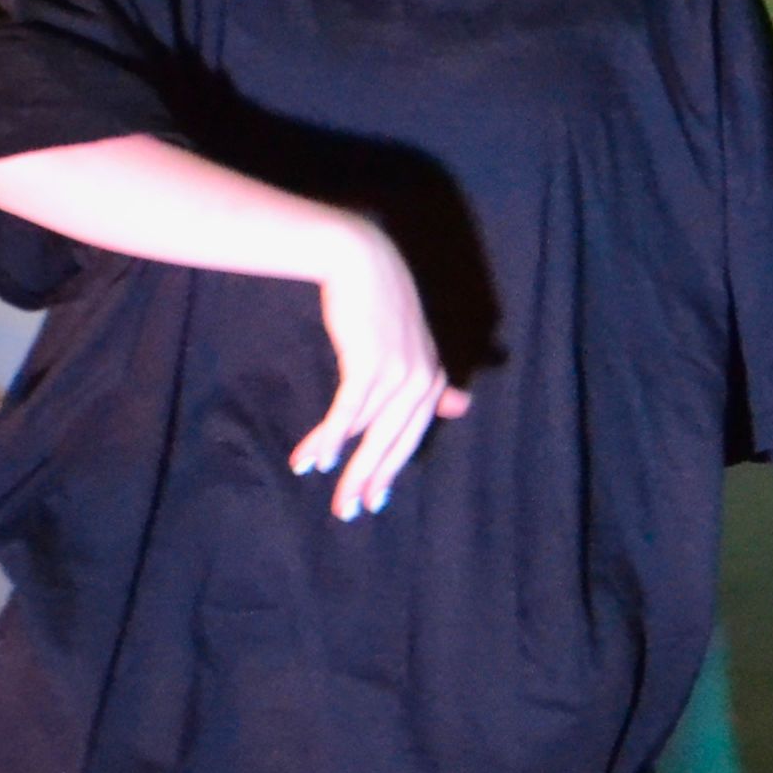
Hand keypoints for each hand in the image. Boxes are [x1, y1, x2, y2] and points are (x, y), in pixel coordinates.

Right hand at [285, 212, 467, 518]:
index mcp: (433, 379)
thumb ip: (434, 383)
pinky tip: (312, 457)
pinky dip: (327, 437)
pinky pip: (346, 412)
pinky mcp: (369, 364)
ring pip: (365, 432)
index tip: (373, 499)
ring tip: (314, 476)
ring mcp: (398, 372)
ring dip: (335, 457)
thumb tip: (460, 408)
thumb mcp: (414, 345)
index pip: (410, 437)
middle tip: (346, 511)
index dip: (389, 471)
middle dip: (367, 480)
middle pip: (391, 443)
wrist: (361, 261)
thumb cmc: (383, 304)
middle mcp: (422, 379)